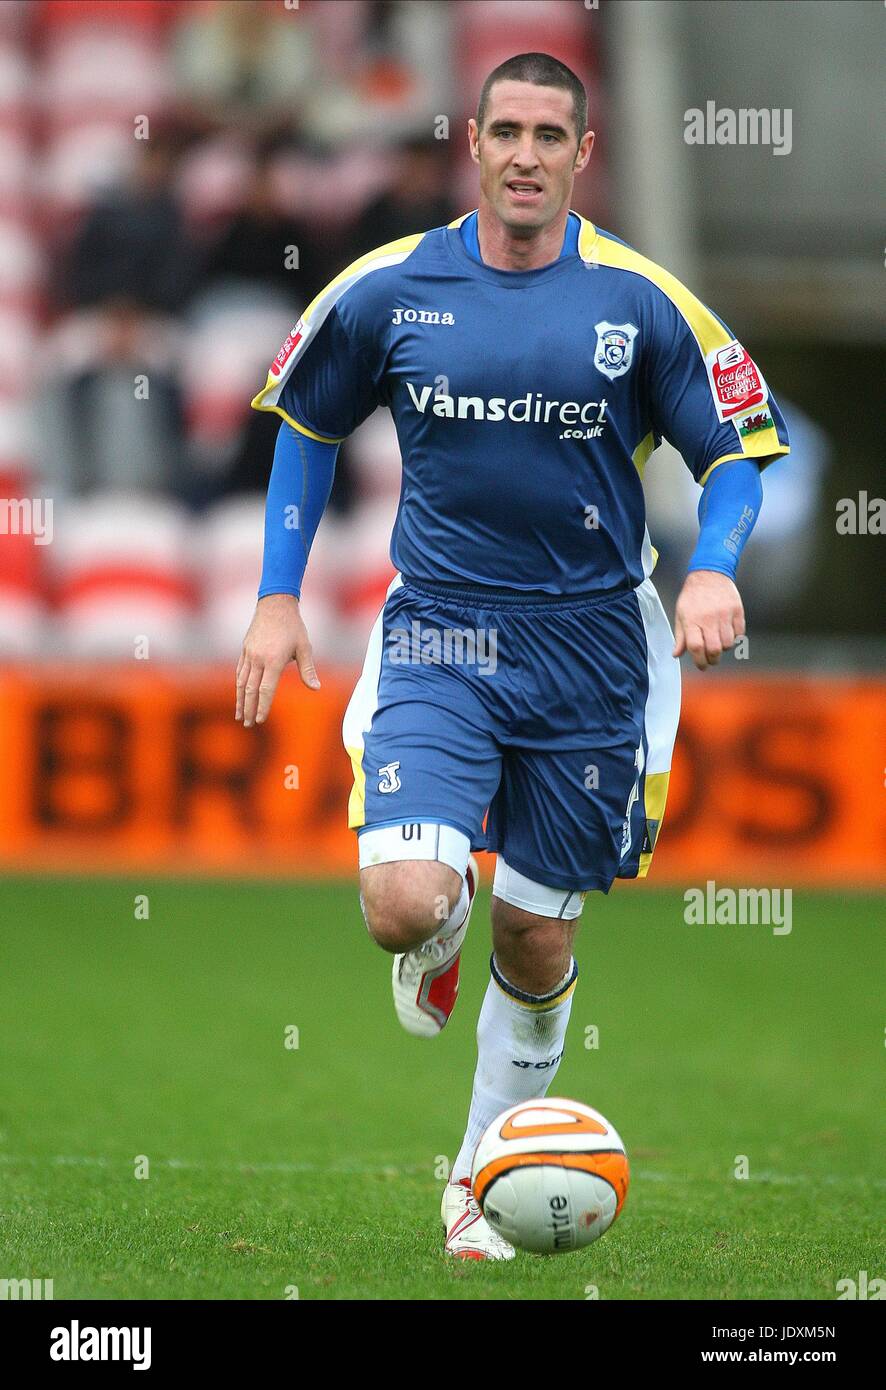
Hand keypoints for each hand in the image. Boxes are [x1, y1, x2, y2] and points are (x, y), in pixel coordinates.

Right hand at [235, 594, 319, 726]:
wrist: (275, 604)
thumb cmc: (293, 626)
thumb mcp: (304, 647)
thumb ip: (308, 670)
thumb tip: (316, 688)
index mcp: (274, 660)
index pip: (266, 689)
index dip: (262, 706)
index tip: (260, 719)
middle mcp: (258, 659)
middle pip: (250, 690)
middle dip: (249, 709)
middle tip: (248, 724)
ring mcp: (249, 654)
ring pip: (241, 682)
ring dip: (240, 700)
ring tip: (240, 716)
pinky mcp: (245, 649)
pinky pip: (240, 671)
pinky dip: (238, 685)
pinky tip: (239, 694)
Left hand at [672, 570, 744, 669]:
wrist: (710, 574)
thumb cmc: (693, 596)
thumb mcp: (681, 614)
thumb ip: (680, 636)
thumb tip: (676, 655)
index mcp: (692, 620)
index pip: (696, 647)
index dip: (699, 661)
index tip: (701, 666)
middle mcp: (709, 618)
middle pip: (714, 649)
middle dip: (713, 660)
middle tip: (711, 660)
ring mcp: (725, 614)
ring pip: (728, 644)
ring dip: (724, 649)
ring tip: (719, 645)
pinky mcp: (737, 611)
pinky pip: (739, 633)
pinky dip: (735, 639)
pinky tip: (728, 635)